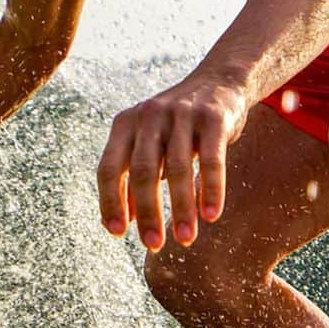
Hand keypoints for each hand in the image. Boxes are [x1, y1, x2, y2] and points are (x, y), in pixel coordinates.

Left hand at [97, 78, 247, 250]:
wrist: (219, 82)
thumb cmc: (177, 125)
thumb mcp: (150, 144)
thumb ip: (133, 177)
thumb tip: (125, 221)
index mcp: (125, 123)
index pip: (109, 168)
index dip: (110, 202)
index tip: (117, 233)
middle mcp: (149, 115)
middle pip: (142, 171)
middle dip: (148, 213)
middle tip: (153, 245)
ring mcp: (182, 114)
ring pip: (178, 169)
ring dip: (181, 209)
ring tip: (186, 239)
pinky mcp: (214, 117)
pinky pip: (212, 160)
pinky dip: (211, 190)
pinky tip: (211, 215)